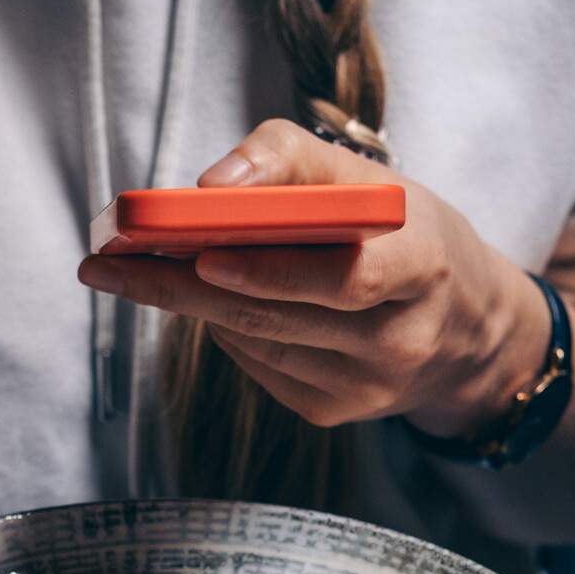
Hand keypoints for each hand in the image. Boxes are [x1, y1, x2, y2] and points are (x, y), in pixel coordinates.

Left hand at [77, 119, 547, 438]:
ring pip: (256, 341)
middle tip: (107, 262)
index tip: (200, 253)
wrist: (467, 326)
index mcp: (422, 266)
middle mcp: (399, 339)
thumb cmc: (405, 234)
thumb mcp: (374, 181)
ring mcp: (367, 387)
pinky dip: (225, 328)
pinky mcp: (335, 413)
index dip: (272, 269)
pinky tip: (205, 301)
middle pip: (275, 315)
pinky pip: (258, 366)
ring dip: (186, 304)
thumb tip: (210, 184)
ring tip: (125, 271)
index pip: (345, 275)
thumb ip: (292, 160)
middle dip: (180, 285)